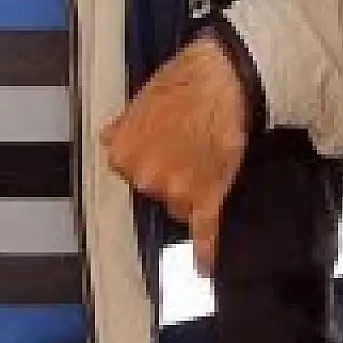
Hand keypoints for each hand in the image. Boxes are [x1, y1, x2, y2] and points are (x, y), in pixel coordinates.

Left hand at [103, 36, 248, 273]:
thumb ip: (126, 128)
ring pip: (185, 206)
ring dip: (197, 191)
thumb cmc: (190, 81)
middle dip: (175, 177)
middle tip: (195, 150)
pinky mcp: (212, 196)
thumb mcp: (141, 99)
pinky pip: (206, 232)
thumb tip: (114, 137)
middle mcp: (146, 177)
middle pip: (159, 193)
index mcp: (123, 154)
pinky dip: (206, 251)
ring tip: (215, 160)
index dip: (155, 161)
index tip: (167, 152)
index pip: (134, 173)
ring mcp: (179, 190)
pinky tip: (204, 266)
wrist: (228, 76)